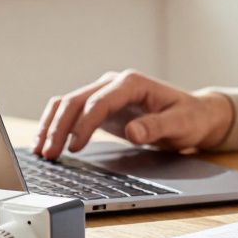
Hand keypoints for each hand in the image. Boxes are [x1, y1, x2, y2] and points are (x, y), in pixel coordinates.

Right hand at [33, 69, 234, 159]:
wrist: (195, 115)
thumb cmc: (190, 118)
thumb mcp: (180, 124)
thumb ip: (156, 127)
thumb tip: (132, 131)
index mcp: (132, 83)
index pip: (98, 101)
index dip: (83, 124)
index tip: (74, 147)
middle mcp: (114, 83)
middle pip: (76, 100)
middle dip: (59, 127)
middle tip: (48, 153)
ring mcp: (106, 93)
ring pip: (68, 103)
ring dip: (52, 125)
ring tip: (41, 150)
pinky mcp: (102, 106)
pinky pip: (73, 111)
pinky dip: (57, 124)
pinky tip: (47, 142)